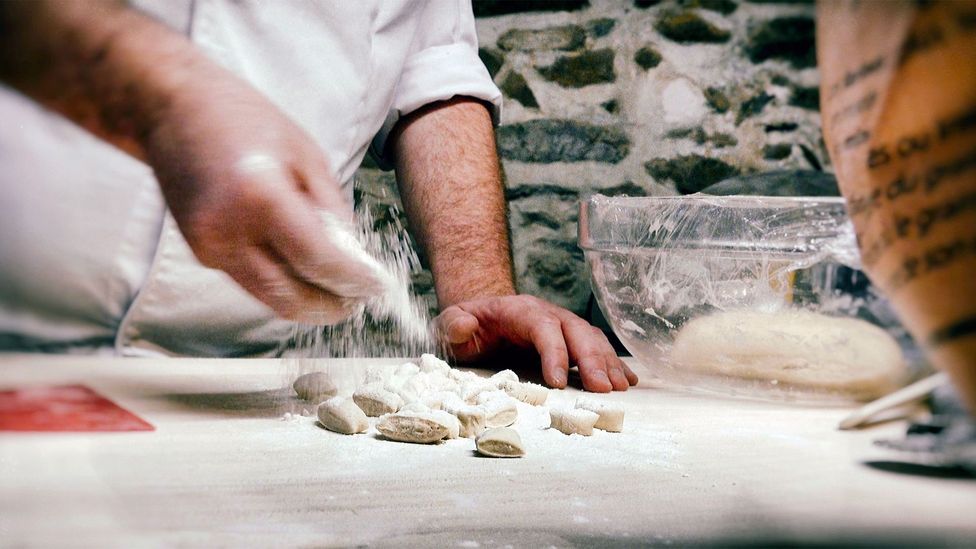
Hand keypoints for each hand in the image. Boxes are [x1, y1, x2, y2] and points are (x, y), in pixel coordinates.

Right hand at [144, 77, 382, 323]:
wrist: (170, 108)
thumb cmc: (242, 118)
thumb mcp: (306, 154)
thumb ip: (332, 210)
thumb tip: (354, 256)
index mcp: (260, 195)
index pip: (318, 261)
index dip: (354, 281)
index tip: (378, 287)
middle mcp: (228, 229)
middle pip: (291, 297)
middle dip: (332, 306)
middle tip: (360, 300)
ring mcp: (209, 246)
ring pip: (270, 299)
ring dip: (308, 302)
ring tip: (339, 291)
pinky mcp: (201, 253)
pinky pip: (252, 281)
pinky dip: (283, 283)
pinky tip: (304, 271)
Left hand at [436, 295, 637, 391]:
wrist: (481, 317)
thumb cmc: (467, 326)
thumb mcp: (449, 325)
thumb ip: (452, 324)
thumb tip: (463, 326)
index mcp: (520, 310)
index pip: (543, 327)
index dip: (554, 353)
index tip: (559, 383)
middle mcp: (548, 315)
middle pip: (576, 332)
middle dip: (592, 360)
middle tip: (603, 389)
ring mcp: (563, 327)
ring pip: (592, 340)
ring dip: (608, 363)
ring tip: (620, 388)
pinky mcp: (571, 341)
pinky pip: (597, 348)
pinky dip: (614, 363)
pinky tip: (628, 380)